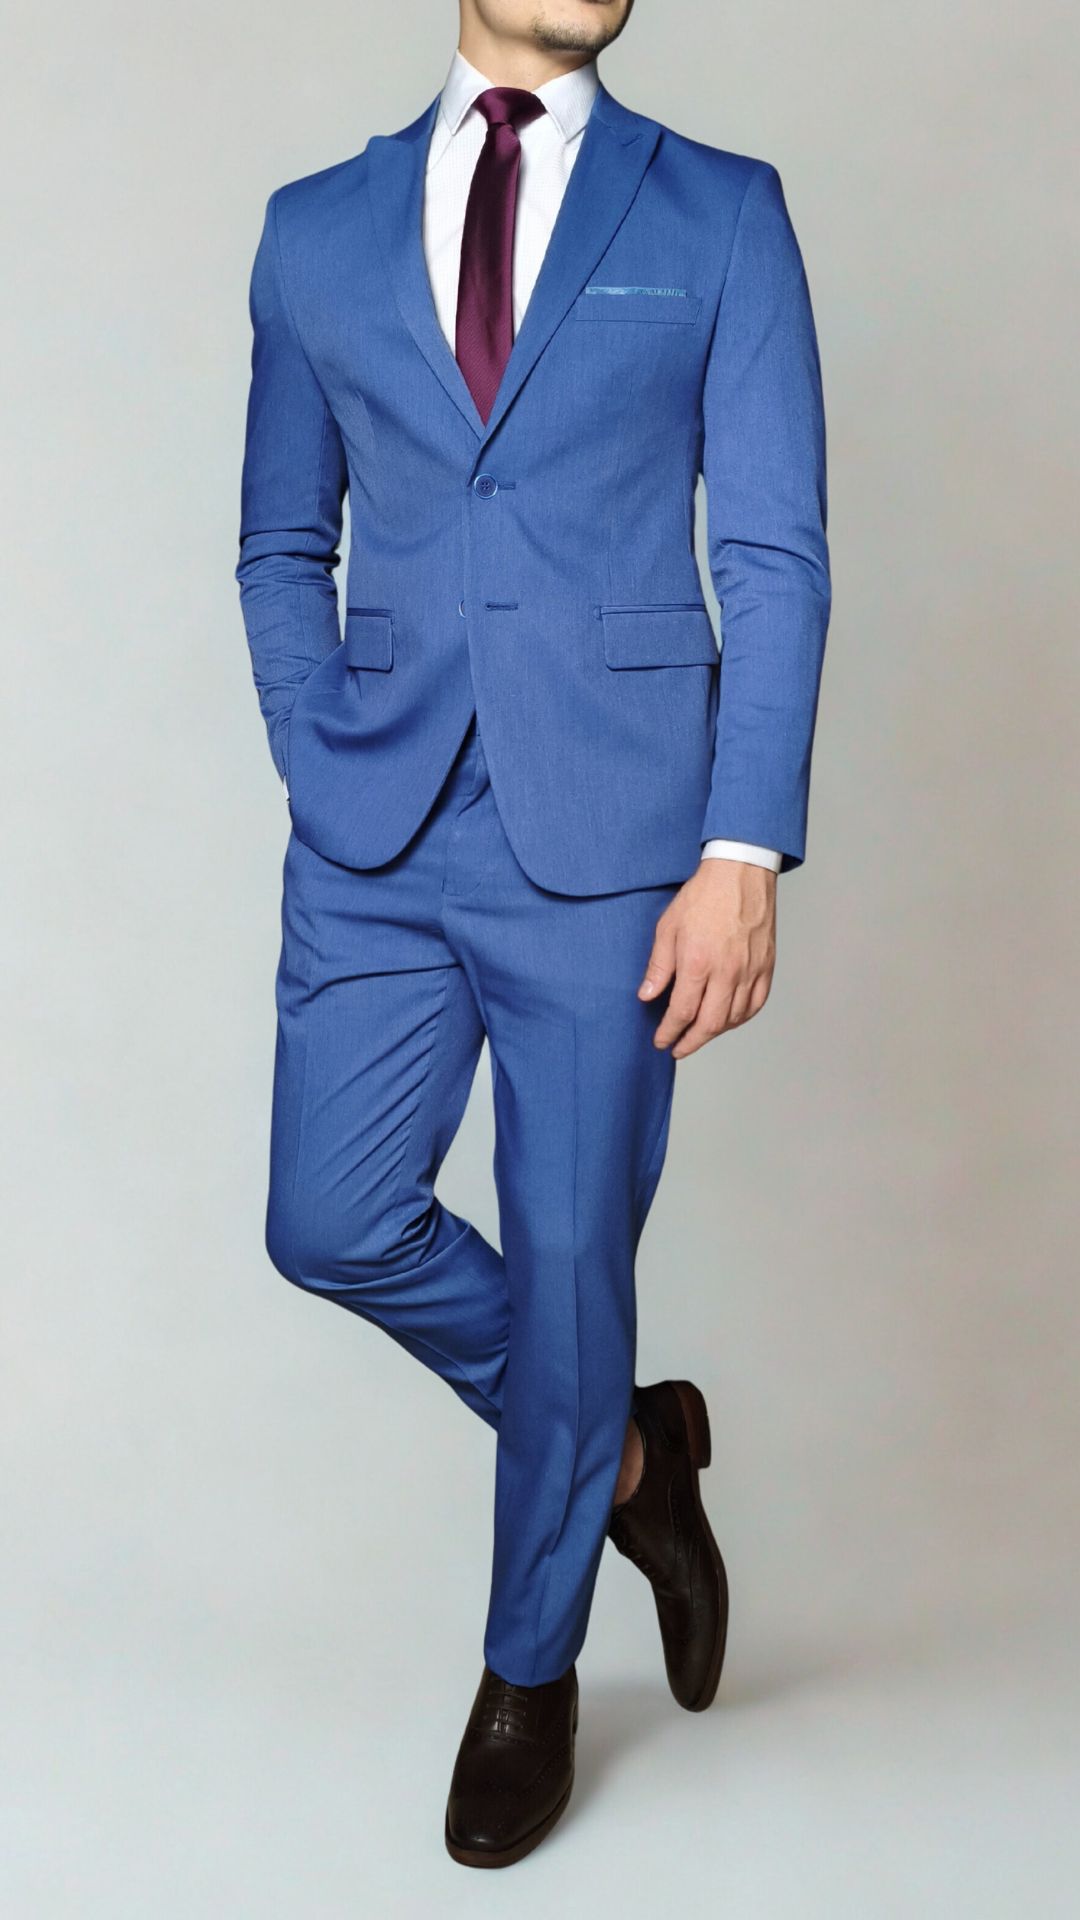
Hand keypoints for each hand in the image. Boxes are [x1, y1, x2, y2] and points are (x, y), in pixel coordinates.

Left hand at [638, 860, 776, 1057]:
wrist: (740, 873)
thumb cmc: (703, 896)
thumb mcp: (667, 927)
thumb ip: (659, 967)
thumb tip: (647, 996)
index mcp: (698, 963)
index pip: (681, 1012)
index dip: (669, 1032)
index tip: (661, 1041)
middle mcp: (727, 972)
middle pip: (709, 1024)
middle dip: (690, 1042)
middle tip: (677, 1048)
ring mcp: (750, 971)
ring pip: (733, 1018)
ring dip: (714, 1033)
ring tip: (698, 1034)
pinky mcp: (766, 967)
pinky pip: (755, 1005)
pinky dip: (740, 1019)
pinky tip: (728, 1020)